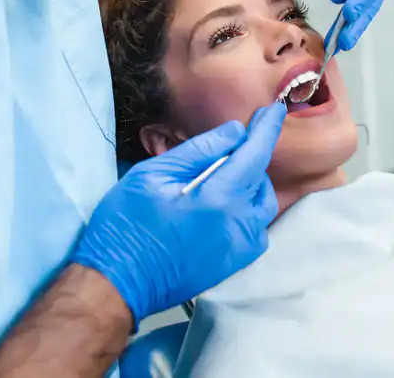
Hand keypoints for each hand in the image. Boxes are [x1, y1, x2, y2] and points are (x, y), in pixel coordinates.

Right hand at [71, 103, 285, 324]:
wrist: (118, 282)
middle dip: (249, 158)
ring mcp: (238, 249)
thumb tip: (234, 132)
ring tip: (222, 177)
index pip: (255, 155)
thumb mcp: (153, 175)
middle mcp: (237, 225)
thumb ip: (199, 151)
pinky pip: (256, 230)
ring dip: (250, 185)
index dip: (267, 129)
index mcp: (218, 199)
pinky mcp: (233, 265)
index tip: (275, 110)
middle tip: (224, 149)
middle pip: (260, 180)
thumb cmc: (126, 224)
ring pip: (262, 206)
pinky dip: (248, 212)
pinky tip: (224, 207)